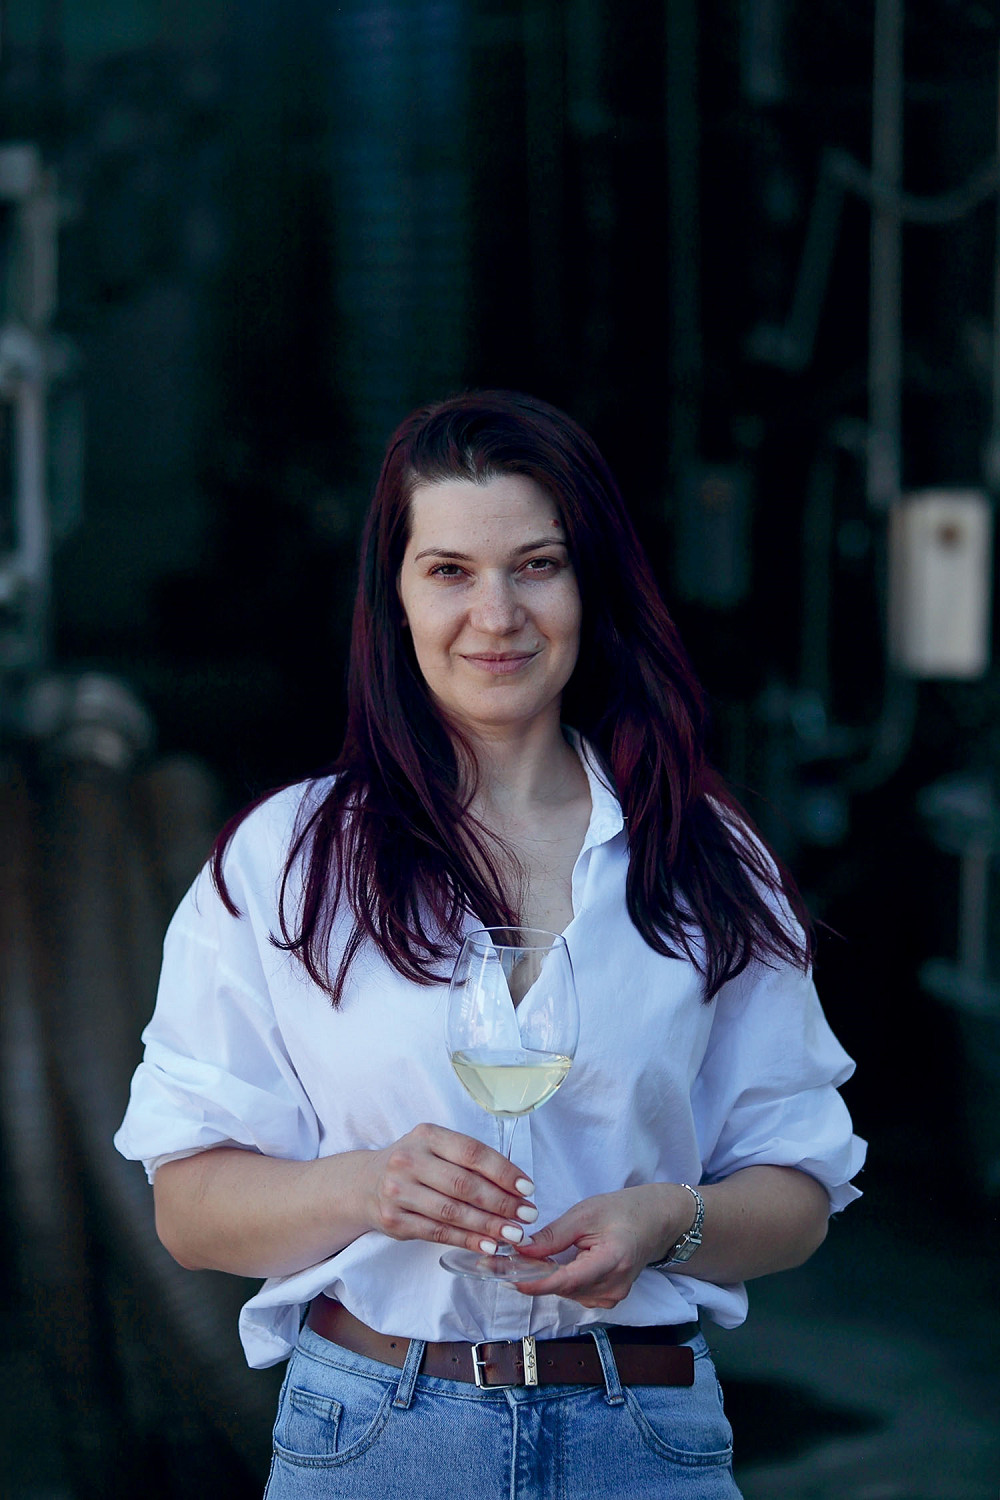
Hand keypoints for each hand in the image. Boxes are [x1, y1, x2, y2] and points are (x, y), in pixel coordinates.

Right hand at [365, 1122, 536, 1255]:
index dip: (503, 1171)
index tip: (528, 1188)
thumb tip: (515, 1187)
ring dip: (488, 1226)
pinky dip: (467, 1240)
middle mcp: (409, 1160)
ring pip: (452, 1212)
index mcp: (426, 1136)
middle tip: (528, 1215)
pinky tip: (488, 1246)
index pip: (472, 1152)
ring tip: (515, 1234)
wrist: (364, 1184)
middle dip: (501, 1202)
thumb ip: (467, 1161)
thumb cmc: (414, 1164)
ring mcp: (398, 1191)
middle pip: (464, 1184)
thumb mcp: (434, 1148)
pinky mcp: (394, 1220)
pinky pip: (438, 1233)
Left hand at [513, 1185, 684, 1307]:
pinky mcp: (608, 1299)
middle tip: (507, 1260)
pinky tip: (554, 1265)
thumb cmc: (622, 1211)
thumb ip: (553, 1235)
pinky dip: (561, 1281)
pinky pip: (576, 1293)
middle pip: (564, 1288)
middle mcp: (613, 1287)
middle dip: (535, 1276)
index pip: (567, 1281)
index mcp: (612, 1261)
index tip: (509, 1277)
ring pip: (567, 1293)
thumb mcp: (585, 1214)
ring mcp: (612, 1297)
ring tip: (531, 1258)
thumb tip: (521, 1250)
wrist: (654, 1221)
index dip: (536, 1282)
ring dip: (547, 1278)